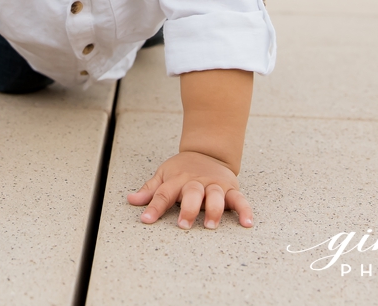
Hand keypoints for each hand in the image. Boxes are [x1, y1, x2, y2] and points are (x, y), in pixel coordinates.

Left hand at [128, 151, 252, 229]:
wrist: (208, 151)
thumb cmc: (183, 169)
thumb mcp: (164, 175)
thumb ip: (150, 190)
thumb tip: (130, 199)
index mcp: (177, 180)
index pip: (163, 193)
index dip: (154, 207)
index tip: (146, 220)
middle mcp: (196, 182)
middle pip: (191, 193)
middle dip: (188, 209)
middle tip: (184, 225)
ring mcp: (214, 185)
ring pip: (215, 196)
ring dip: (213, 210)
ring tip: (210, 225)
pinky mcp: (230, 189)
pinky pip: (239, 199)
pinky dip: (244, 210)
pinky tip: (247, 223)